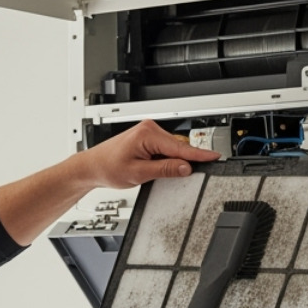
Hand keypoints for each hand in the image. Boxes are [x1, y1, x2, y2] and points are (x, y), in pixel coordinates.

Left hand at [72, 119, 218, 190]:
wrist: (92, 167)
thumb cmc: (108, 167)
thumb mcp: (139, 173)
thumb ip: (165, 170)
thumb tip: (185, 167)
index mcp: (148, 133)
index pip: (180, 147)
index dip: (199, 155)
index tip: (215, 157)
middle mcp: (150, 129)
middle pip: (178, 148)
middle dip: (180, 163)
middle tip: (176, 178)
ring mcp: (149, 133)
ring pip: (172, 151)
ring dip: (169, 163)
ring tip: (149, 172)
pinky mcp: (148, 140)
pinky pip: (165, 151)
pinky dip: (164, 161)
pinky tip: (151, 168)